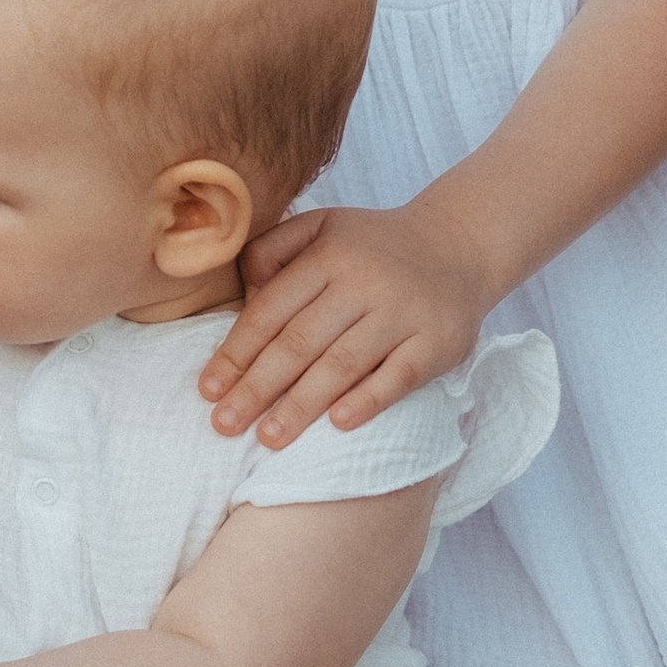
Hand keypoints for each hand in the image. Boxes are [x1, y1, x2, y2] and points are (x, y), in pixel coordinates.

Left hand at [197, 206, 491, 448]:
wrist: (459, 245)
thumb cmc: (373, 247)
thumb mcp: (321, 227)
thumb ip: (273, 250)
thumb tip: (244, 295)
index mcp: (328, 256)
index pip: (272, 310)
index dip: (237, 352)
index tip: (208, 390)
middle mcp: (364, 282)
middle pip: (300, 342)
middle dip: (257, 387)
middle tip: (223, 425)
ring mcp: (403, 313)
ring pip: (343, 364)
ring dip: (302, 405)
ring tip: (268, 438)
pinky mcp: (437, 341)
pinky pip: (398, 377)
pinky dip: (367, 401)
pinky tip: (337, 424)